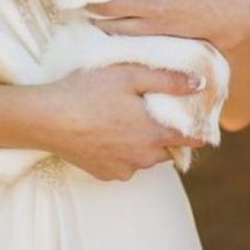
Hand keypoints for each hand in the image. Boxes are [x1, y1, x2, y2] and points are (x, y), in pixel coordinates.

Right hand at [39, 63, 205, 181]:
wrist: (49, 118)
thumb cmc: (89, 90)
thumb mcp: (130, 74)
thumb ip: (168, 80)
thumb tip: (200, 84)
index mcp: (156, 133)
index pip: (193, 139)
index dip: (196, 127)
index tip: (194, 118)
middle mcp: (145, 158)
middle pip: (168, 148)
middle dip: (164, 133)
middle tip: (147, 111)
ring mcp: (125, 169)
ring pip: (145, 157)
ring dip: (142, 143)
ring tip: (122, 119)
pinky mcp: (105, 174)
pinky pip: (124, 164)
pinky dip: (121, 152)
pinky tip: (105, 133)